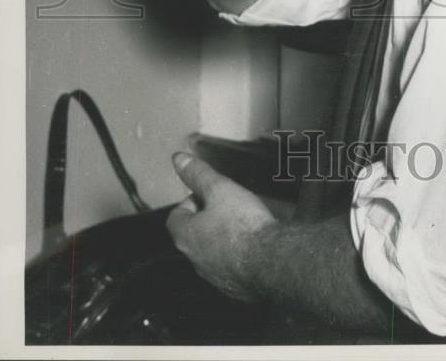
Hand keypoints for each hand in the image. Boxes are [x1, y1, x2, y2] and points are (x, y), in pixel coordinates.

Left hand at [166, 152, 277, 300]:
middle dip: (208, 218)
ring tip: (244, 224)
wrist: (270, 262)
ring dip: (222, 238)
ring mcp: (214, 277)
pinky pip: (230, 268)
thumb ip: (199, 174)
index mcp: (186, 236)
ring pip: (211, 252)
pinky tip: (255, 245)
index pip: (176, 216)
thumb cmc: (243, 224)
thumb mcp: (220, 189)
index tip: (210, 194)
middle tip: (228, 206)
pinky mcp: (234, 288)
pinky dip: (237, 255)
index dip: (192, 200)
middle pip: (193, 234)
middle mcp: (194, 260)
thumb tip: (178, 158)